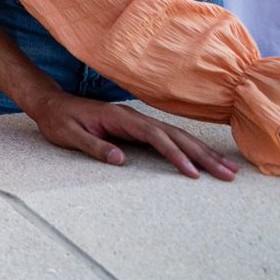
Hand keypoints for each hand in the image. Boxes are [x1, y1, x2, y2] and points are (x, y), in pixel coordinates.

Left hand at [26, 91, 238, 179]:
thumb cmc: (59, 121)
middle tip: (228, 175)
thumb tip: (121, 160)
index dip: (176, 155)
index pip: (156, 137)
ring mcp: (138, 121)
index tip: (194, 173)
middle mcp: (134, 117)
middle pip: (175, 136)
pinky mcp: (138, 127)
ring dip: (203, 152)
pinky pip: (169, 137)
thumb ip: (94, 146)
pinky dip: (189, 148)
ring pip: (177, 136)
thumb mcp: (69, 135)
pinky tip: (204, 158)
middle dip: (203, 155)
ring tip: (228, 169)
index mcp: (120, 118)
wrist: (51, 104)